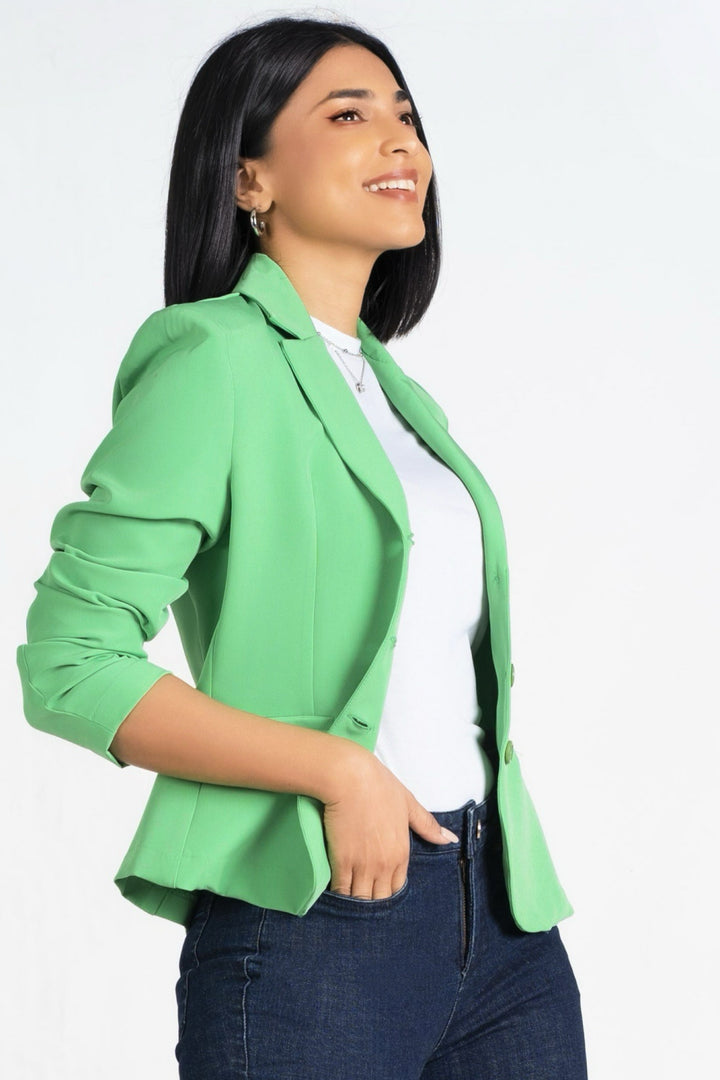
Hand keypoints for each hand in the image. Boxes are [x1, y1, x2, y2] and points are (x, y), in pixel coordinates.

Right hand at [321, 750, 458, 898]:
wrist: (350, 777)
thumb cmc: (379, 786)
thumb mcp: (408, 804)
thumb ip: (427, 825)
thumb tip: (451, 839)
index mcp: (401, 853)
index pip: (397, 888)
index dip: (387, 889)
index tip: (378, 886)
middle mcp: (385, 865)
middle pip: (380, 899)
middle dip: (373, 901)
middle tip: (363, 894)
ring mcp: (363, 865)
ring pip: (361, 899)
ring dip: (356, 901)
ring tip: (350, 897)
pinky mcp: (341, 862)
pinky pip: (341, 890)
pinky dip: (339, 894)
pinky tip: (336, 892)